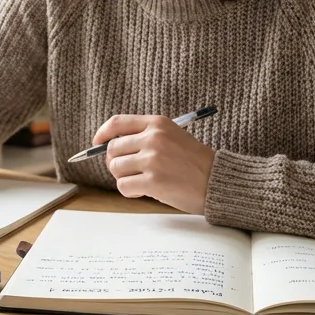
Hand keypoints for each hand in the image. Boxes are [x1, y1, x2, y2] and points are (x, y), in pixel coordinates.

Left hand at [94, 114, 215, 214]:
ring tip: (142, 181)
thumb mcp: (172, 137)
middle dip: (116, 163)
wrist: (217, 181)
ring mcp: (152, 160)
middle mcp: (153, 138)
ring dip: (124, 178)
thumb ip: (144, 137)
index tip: (97, 143)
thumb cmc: (194, 162)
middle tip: (129, 171)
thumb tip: (109, 148)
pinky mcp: (153, 181)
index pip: (117, 123)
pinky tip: (145, 191)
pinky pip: (123, 186)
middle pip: (112, 149)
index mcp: (158, 124)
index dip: (102, 134)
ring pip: (116, 169)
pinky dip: (130, 191)